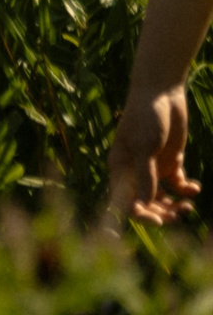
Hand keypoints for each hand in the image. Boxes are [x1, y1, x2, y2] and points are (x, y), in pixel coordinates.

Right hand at [107, 83, 197, 224]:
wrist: (161, 93)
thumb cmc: (147, 118)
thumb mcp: (146, 147)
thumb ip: (145, 177)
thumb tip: (144, 206)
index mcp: (121, 168)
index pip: (125, 201)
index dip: (140, 215)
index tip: (159, 221)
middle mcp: (135, 171)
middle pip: (145, 204)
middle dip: (162, 213)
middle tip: (180, 213)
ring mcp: (153, 167)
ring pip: (162, 198)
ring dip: (174, 206)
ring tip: (189, 204)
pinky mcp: (170, 162)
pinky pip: (177, 185)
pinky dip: (186, 190)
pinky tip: (195, 187)